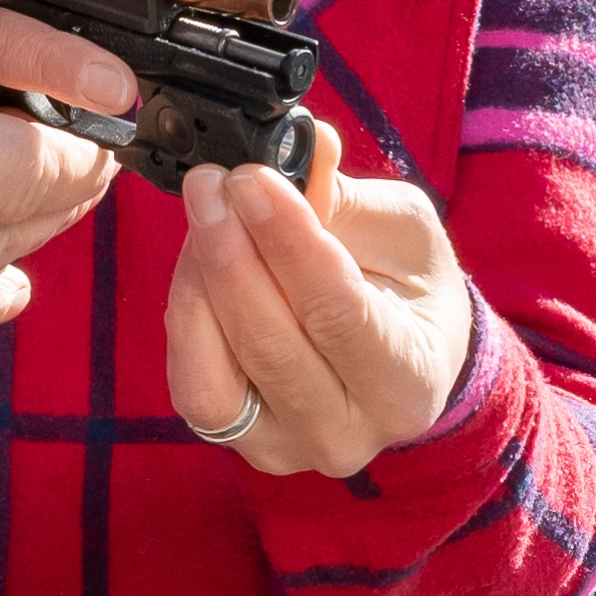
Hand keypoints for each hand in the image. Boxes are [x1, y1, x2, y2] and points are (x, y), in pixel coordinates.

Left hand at [159, 154, 474, 480]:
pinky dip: (187, 319)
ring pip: (217, 375)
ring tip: (205, 215)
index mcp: (408, 382)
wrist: (403, 357)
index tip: (250, 176)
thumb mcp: (402, 230)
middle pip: (270, 342)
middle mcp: (348, 434)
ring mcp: (287, 448)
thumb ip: (347, 197)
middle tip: (211, 182)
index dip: (286, 239)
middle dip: (229, 250)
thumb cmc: (409, 289)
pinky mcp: (238, 442)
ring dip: (199, 283)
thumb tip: (305, 147)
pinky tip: (197, 264)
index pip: (337, 311)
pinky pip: (193, 384)